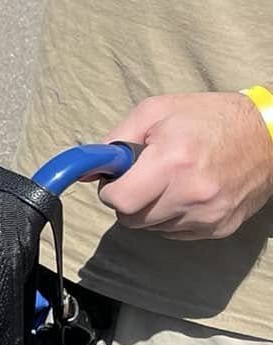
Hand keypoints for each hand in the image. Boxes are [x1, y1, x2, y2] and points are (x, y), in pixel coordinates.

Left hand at [96, 93, 272, 239]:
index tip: (119, 177)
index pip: (118, 201)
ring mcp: (208, 214)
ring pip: (153, 227)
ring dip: (153, 208)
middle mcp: (192, 194)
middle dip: (130, 199)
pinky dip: (174, 216)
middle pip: (132, 219)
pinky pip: (176, 232)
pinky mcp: (220, 227)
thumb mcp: (155, 112)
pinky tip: (188, 192)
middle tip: (146, 176)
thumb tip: (89, 170)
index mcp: (173, 162)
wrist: (268, 135)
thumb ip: (115, 140)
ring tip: (172, 180)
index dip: (112, 189)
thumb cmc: (208, 117)